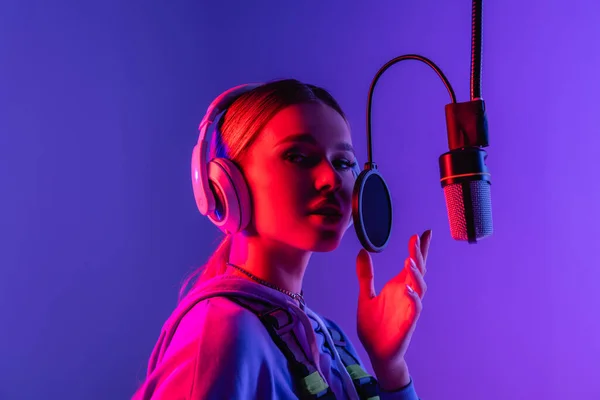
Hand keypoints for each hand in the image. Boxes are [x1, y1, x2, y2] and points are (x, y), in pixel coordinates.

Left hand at [355, 230, 431, 389]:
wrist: (376, 351)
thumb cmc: (374, 325)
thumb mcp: (365, 295)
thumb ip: (366, 275)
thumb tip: (362, 251)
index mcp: (398, 286)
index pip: (412, 263)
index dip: (419, 249)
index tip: (424, 232)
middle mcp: (406, 293)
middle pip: (418, 270)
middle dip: (418, 254)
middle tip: (416, 239)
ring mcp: (409, 307)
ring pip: (420, 287)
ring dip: (415, 273)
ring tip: (408, 260)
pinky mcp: (408, 322)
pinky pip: (415, 308)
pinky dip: (413, 298)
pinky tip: (408, 289)